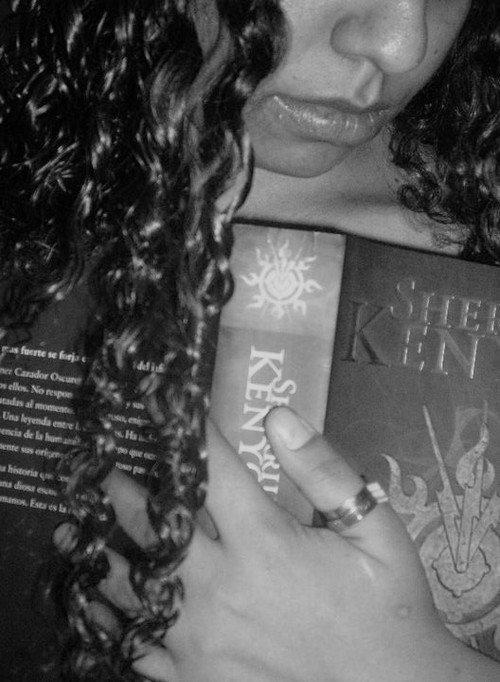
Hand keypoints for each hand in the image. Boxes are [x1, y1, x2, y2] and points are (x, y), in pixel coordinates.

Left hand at [55, 407, 499, 681]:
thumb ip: (326, 473)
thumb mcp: (377, 531)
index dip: (189, 435)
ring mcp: (202, 638)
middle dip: (124, 490)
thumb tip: (279, 418)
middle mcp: (222, 587)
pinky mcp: (196, 679)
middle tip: (98, 467)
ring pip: (134, 585)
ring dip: (102, 550)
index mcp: (265, 544)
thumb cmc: (387, 606)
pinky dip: (113, 620)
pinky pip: (139, 647)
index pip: (212, 472)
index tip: (168, 409)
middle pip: (156, 526)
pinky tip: (95, 602)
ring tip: (73, 525)